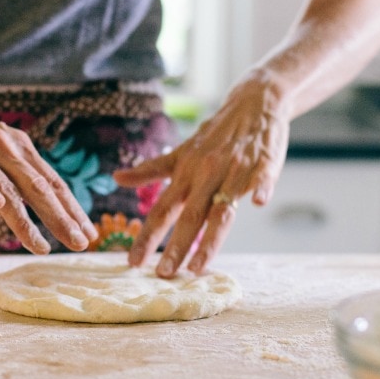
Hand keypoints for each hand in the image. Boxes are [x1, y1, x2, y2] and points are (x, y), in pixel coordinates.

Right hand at [0, 75, 96, 253]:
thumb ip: (19, 175)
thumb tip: (48, 204)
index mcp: (21, 148)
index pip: (53, 182)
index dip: (73, 209)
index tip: (90, 234)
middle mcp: (5, 146)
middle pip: (38, 187)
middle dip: (62, 218)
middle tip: (80, 244)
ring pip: (6, 188)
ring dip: (26, 219)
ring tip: (41, 246)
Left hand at [114, 72, 289, 276]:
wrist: (252, 104)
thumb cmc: (214, 135)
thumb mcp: (181, 152)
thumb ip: (151, 169)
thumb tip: (116, 178)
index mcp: (186, 174)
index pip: (162, 210)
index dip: (147, 236)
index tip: (133, 262)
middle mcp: (207, 174)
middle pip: (189, 216)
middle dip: (175, 247)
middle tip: (163, 274)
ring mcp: (235, 169)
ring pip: (222, 209)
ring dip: (210, 239)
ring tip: (198, 267)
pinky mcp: (263, 163)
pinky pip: (262, 177)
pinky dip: (261, 188)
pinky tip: (259, 203)